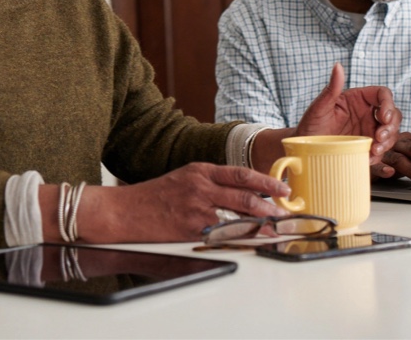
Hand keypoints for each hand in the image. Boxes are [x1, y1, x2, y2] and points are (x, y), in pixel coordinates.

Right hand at [74, 163, 290, 242]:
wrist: (126, 211)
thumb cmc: (155, 196)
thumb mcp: (184, 178)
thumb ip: (210, 183)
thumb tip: (241, 193)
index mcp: (200, 170)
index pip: (241, 173)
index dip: (265, 181)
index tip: (281, 188)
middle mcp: (201, 186)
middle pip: (245, 194)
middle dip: (270, 204)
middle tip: (285, 211)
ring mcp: (196, 208)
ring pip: (238, 215)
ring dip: (260, 222)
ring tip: (275, 227)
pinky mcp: (190, 229)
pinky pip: (222, 234)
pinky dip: (239, 237)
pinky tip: (250, 240)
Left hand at [294, 63, 400, 162]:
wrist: (304, 149)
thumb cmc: (310, 125)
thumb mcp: (319, 107)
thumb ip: (331, 88)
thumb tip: (337, 66)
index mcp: (357, 98)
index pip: (382, 94)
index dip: (388, 103)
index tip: (384, 117)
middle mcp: (365, 113)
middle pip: (392, 114)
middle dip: (391, 126)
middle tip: (380, 137)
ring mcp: (367, 130)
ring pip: (391, 132)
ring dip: (388, 142)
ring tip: (374, 150)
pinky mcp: (367, 146)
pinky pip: (382, 149)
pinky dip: (380, 154)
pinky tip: (370, 157)